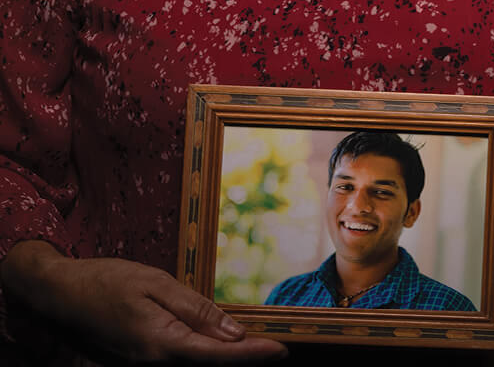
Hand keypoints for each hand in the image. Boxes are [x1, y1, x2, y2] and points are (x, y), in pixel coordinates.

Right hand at [1, 241, 287, 362]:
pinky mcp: (143, 358)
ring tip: (254, 343)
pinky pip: (181, 356)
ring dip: (224, 354)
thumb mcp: (157, 284)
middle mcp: (155, 362)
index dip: (250, 355)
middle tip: (274, 347)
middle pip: (208, 364)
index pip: (216, 355)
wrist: (65, 294)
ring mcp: (146, 363)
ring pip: (195, 361)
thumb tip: (233, 333)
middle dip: (242, 357)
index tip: (280, 351)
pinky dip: (204, 349)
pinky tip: (219, 338)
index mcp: (161, 343)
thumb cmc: (109, 281)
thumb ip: (196, 309)